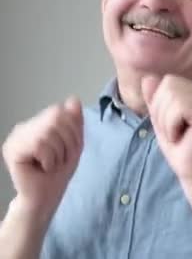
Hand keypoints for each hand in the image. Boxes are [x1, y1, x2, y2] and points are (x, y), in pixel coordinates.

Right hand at [2, 97, 83, 218]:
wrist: (46, 197)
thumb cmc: (58, 173)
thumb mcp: (74, 144)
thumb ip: (74, 122)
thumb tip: (73, 99)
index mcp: (37, 124)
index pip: (60, 111)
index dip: (72, 131)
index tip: (69, 149)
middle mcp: (23, 128)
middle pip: (56, 118)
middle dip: (67, 142)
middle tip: (60, 159)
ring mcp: (15, 138)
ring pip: (49, 132)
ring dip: (59, 153)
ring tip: (52, 164)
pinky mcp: (12, 150)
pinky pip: (40, 144)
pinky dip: (50, 158)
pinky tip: (43, 168)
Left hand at [142, 75, 191, 198]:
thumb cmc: (182, 150)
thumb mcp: (161, 120)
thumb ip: (155, 98)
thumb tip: (147, 77)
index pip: (168, 81)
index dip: (160, 104)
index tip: (173, 126)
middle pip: (168, 84)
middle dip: (161, 111)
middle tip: (175, 132)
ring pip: (171, 94)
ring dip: (166, 120)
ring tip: (179, 135)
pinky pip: (177, 107)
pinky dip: (171, 125)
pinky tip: (183, 137)